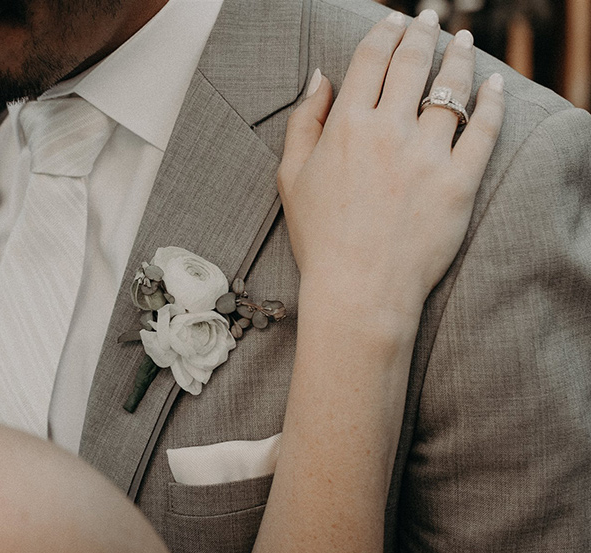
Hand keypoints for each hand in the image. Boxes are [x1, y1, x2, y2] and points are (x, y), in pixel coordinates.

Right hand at [278, 10, 504, 327]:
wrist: (358, 290)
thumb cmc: (320, 238)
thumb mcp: (291, 177)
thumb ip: (304, 121)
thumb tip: (322, 77)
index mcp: (346, 126)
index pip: (370, 60)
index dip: (383, 33)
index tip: (392, 21)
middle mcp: (388, 131)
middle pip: (412, 63)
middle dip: (421, 32)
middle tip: (429, 18)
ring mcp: (428, 155)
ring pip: (451, 89)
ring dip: (458, 56)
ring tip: (461, 40)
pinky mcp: (460, 182)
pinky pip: (484, 130)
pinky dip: (492, 101)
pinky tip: (495, 84)